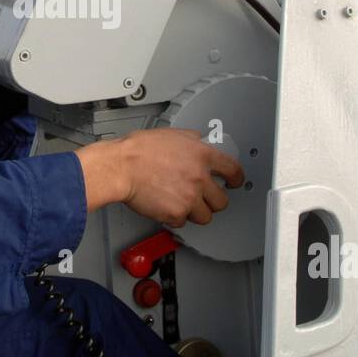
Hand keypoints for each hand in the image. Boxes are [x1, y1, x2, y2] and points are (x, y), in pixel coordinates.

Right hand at [76, 128, 243, 225]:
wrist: (121, 167)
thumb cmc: (139, 150)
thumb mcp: (172, 134)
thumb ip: (191, 140)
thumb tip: (199, 141)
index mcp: (202, 155)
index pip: (233, 170)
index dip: (236, 179)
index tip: (234, 183)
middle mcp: (199, 178)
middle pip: (221, 200)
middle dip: (213, 201)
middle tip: (203, 198)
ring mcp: (189, 198)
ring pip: (205, 216)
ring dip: (195, 212)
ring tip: (182, 204)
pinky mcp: (176, 214)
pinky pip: (183, 222)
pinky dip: (175, 217)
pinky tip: (166, 206)